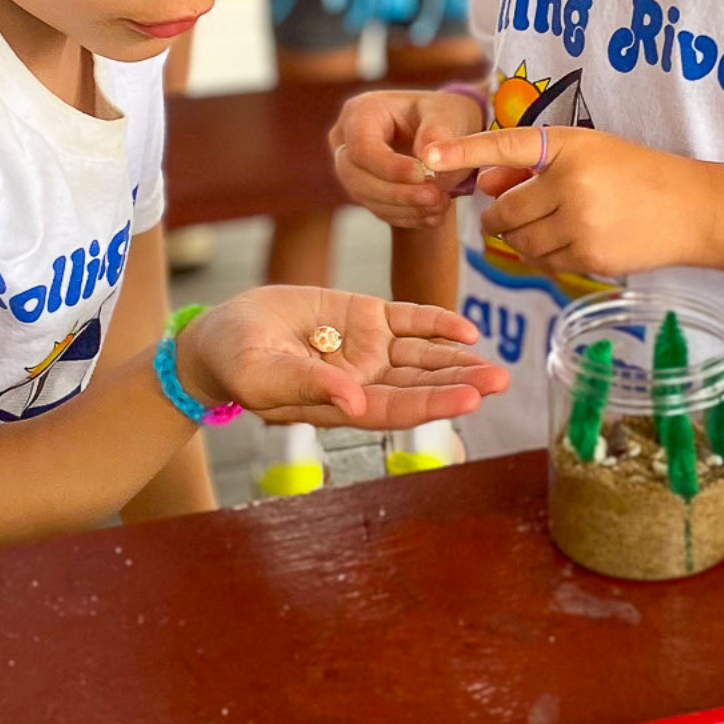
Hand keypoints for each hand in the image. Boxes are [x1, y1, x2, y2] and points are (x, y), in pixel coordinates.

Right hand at [177, 286, 507, 429]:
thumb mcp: (263, 374)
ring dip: (458, 359)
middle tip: (499, 382)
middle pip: (420, 385)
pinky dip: (436, 323)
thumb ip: (309, 386)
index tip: (469, 400)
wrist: (223, 332)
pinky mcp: (365, 315)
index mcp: (341, 404)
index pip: (395, 408)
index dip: (432, 405)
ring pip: (422, 356)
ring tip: (496, 366)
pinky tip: (465, 329)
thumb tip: (352, 401)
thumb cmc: (235, 362)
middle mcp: (363, 380)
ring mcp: (367, 348)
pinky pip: (408, 319)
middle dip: (460, 384)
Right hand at [330, 88, 485, 229]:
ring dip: (404, 208)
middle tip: (434, 196)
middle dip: (396, 192)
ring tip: (440, 205)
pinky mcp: (364, 190)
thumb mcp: (447, 113)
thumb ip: (437, 133)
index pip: (362, 146)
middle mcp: (346, 139)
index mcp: (362, 111)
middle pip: (354, 175)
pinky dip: (407, 216)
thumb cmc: (444, 114)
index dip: (389, 167)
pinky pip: (378, 209)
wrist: (447, 132)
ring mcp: (351, 167)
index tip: (423, 175)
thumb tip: (427, 159)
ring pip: (364, 197)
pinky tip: (434, 215)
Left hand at [420, 126, 711, 278]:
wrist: (690, 208)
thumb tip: (482, 186)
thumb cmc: (632, 172)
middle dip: (502, 217)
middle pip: (505, 212)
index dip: (463, 150)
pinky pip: (544, 263)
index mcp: (569, 146)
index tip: (428, 153)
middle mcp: (572, 182)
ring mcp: (581, 223)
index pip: (505, 144)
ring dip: (523, 239)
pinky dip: (546, 256)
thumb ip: (528, 164)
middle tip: (518, 210)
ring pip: (520, 243)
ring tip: (553, 224)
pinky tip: (574, 240)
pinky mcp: (590, 256)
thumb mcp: (584, 151)